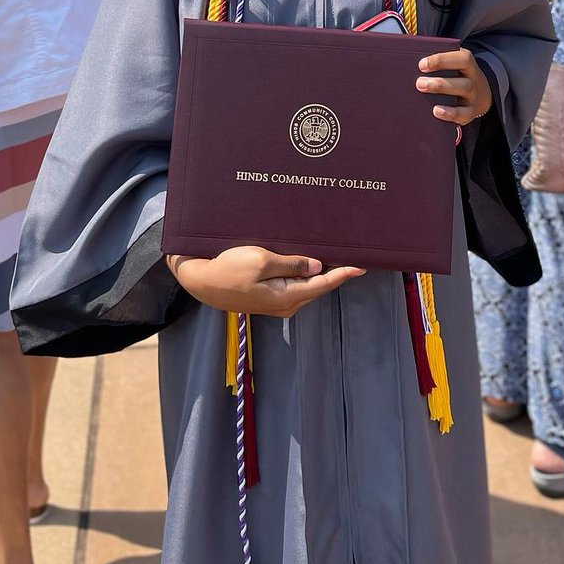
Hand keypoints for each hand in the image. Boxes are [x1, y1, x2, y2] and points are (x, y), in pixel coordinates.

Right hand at [165, 246, 364, 317]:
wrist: (202, 281)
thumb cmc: (229, 268)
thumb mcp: (261, 260)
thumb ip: (291, 264)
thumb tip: (318, 267)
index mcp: (286, 297)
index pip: (323, 285)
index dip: (343, 274)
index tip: (362, 266)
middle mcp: (286, 305)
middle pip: (318, 289)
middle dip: (336, 274)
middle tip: (354, 258)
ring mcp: (278, 305)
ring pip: (308, 289)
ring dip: (322, 276)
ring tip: (338, 259)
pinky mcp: (270, 300)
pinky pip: (296, 289)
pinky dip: (307, 278)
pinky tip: (311, 266)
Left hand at [417, 48, 492, 126]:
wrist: (480, 94)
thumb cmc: (456, 75)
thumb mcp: (452, 66)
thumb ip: (436, 62)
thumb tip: (409, 61)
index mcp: (467, 64)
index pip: (462, 58)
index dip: (442, 60)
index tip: (421, 64)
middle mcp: (473, 80)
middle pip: (463, 79)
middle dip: (439, 81)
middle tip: (419, 82)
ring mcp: (473, 97)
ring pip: (464, 91)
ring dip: (443, 91)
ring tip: (423, 91)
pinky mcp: (470, 112)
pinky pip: (464, 114)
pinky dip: (450, 113)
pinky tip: (436, 111)